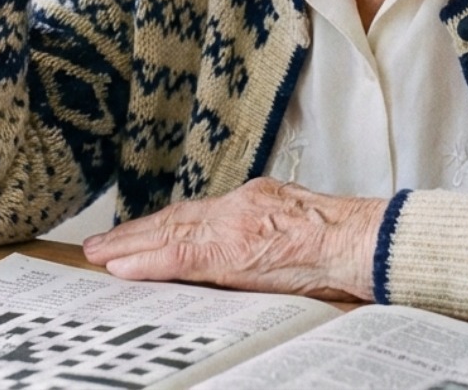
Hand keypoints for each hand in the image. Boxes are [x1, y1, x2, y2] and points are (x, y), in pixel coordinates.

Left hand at [81, 178, 386, 301]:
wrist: (366, 242)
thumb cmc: (348, 241)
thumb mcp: (303, 222)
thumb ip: (270, 228)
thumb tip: (257, 247)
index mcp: (256, 199)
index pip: (199, 213)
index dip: (164, 223)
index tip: (140, 233)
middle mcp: (239, 206)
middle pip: (176, 218)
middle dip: (137, 233)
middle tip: (101, 244)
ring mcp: (233, 227)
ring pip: (169, 233)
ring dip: (130, 246)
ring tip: (100, 255)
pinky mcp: (233, 252)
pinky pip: (178, 257)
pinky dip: (147, 261)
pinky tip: (122, 268)